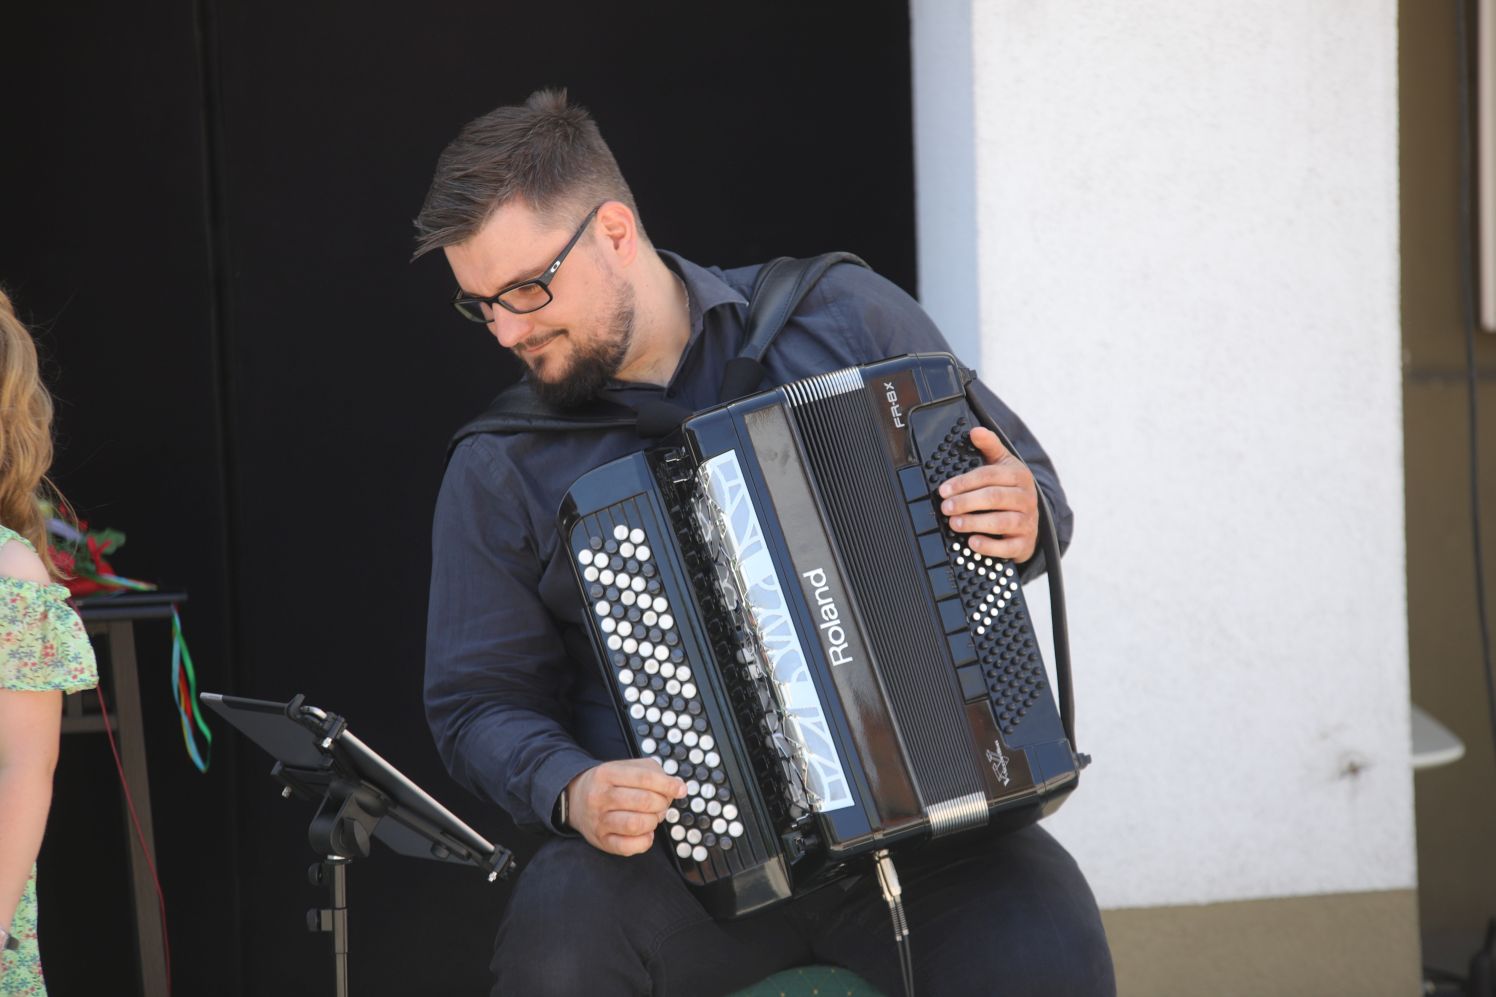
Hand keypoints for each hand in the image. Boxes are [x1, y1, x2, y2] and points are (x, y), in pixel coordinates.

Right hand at [565, 759, 685, 856]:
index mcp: (607, 773)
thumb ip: (652, 772)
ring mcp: (598, 820)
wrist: (575, 799)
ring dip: (653, 821)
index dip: (667, 785)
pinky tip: (646, 832)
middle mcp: (600, 797)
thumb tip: (676, 787)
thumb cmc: (608, 783)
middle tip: (662, 804)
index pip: (644, 778)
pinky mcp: (601, 841)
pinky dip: (645, 841)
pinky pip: (628, 847)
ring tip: (652, 817)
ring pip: (637, 825)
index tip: (680, 789)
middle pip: (644, 801)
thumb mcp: (625, 767)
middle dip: (662, 803)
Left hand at [938, 426, 1038, 562]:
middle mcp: (1026, 498)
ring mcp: (1027, 522)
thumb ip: (989, 446)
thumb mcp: (1003, 465)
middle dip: (966, 502)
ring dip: (975, 522)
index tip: (944, 490)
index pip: (989, 476)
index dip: (964, 482)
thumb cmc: (1010, 490)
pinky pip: (1008, 546)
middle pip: (994, 498)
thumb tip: (975, 431)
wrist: (1031, 520)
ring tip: (954, 523)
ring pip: (1001, 522)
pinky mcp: (1024, 543)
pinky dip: (990, 546)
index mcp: (1018, 475)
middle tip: (945, 507)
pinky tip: (973, 542)